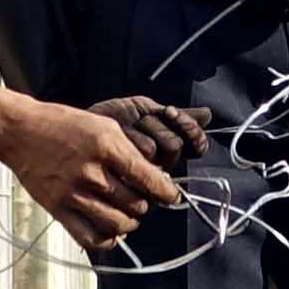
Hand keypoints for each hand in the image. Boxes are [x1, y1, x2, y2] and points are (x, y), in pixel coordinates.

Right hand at [0, 98, 187, 250]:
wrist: (20, 132)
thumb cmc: (62, 125)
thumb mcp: (103, 125)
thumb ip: (129, 151)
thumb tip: (154, 176)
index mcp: (106, 147)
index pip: (148, 178)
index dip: (166, 192)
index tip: (171, 195)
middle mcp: (91, 172)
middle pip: (136, 204)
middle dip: (146, 204)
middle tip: (143, 199)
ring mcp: (73, 193)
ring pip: (117, 224)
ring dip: (129, 223)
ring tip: (129, 215)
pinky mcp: (57, 208)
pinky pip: (89, 237)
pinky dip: (106, 240)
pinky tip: (110, 231)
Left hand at [93, 93, 212, 167]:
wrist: (80, 125)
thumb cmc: (115, 119)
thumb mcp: (147, 111)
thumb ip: (178, 115)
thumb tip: (208, 114)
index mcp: (170, 151)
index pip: (196, 147)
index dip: (191, 132)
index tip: (171, 112)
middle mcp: (160, 166)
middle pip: (175, 146)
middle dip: (158, 125)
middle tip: (142, 119)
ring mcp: (143, 174)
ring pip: (157, 149)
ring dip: (142, 129)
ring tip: (129, 126)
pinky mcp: (126, 178)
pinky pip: (141, 156)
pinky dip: (132, 136)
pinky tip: (122, 133)